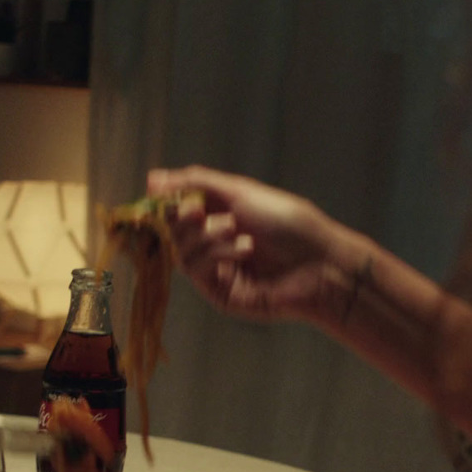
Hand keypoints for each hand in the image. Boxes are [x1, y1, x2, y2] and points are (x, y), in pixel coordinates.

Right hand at [147, 166, 362, 325]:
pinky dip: (215, 255)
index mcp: (221, 215)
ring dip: (206, 236)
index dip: (168, 200)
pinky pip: (197, 271)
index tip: (160, 191)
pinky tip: (243, 250)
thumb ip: (196, 182)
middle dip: (183, 218)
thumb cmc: (288, 223)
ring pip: (182, 251)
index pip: (178, 208)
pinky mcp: (220, 294)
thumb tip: (153, 178)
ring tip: (234, 230)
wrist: (319, 263)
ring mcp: (216, 270)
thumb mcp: (241, 191)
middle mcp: (215, 243)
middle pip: (174, 231)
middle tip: (198, 211)